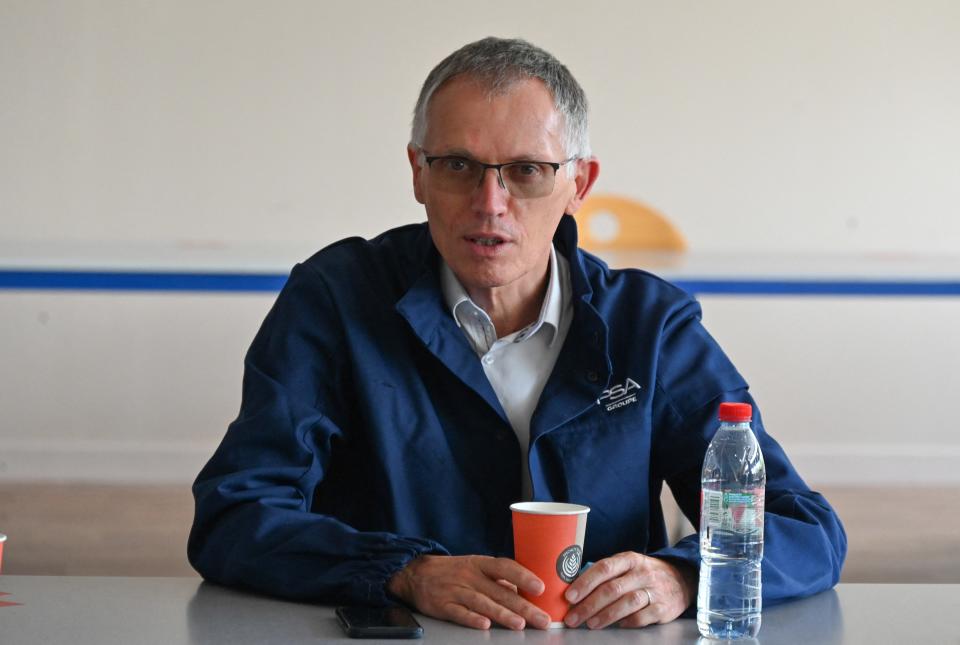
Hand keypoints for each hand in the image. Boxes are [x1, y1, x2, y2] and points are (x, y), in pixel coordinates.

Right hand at [387, 554, 551, 630]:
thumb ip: (498, 580)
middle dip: (524, 606)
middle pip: (500, 592)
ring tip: (519, 624)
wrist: (415, 573)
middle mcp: (470, 576)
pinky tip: (485, 625)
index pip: (505, 567)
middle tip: (542, 618)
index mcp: (480, 564)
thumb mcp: (475, 567)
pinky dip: (472, 619)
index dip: (524, 577)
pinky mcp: (443, 605)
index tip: (541, 587)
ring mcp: (456, 590)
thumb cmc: (453, 571)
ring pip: (483, 603)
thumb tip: (523, 592)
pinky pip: (459, 613)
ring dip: (502, 614)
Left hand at [562, 552, 695, 628]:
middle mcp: (642, 572)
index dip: (585, 582)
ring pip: (626, 603)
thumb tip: (575, 589)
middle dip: (589, 604)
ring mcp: (654, 590)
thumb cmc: (644, 574)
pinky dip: (626, 623)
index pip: (604, 567)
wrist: (682, 580)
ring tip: (590, 623)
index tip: (569, 596)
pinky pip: (642, 617)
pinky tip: (616, 626)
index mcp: (629, 559)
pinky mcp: (663, 608)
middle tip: (573, 617)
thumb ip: (606, 574)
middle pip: (612, 588)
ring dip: (605, 615)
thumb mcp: (628, 566)